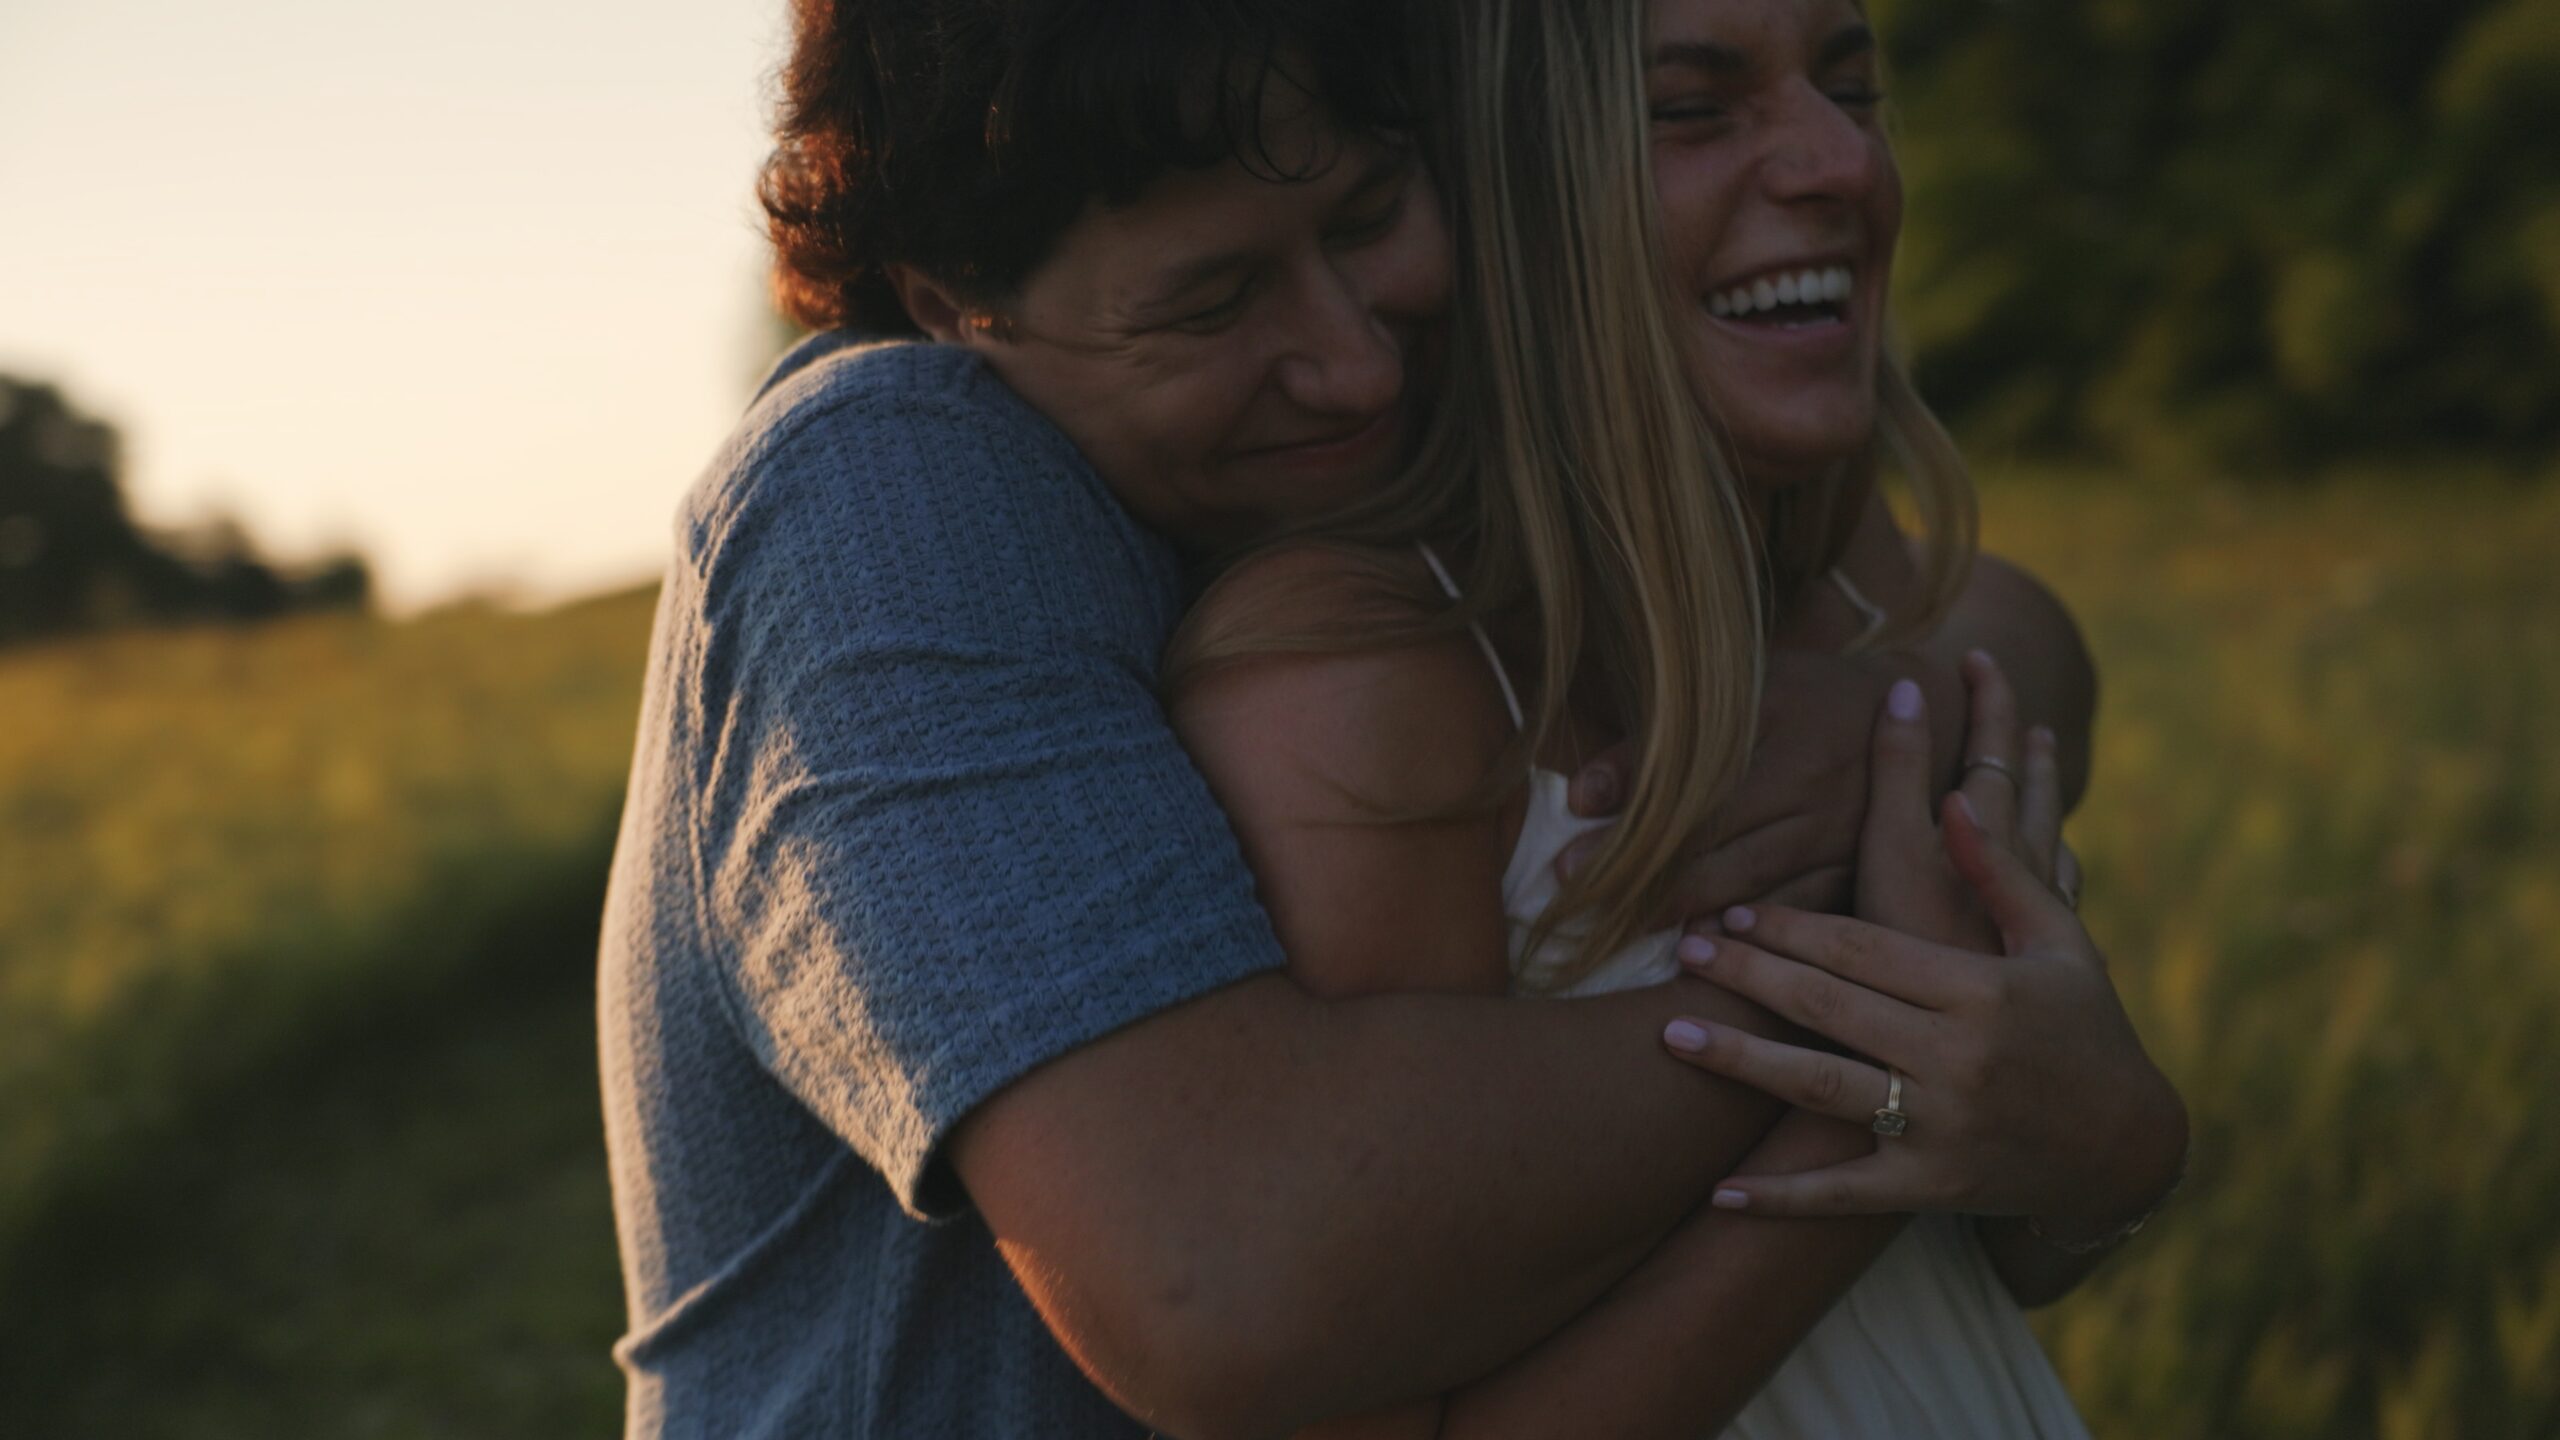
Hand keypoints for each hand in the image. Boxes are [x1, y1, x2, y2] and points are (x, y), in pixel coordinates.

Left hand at [1565, 650, 1931, 920]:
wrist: (1903, 711)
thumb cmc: (1801, 694)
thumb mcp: (1737, 690)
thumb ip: (1657, 741)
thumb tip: (1581, 797)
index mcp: (1778, 724)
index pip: (1691, 782)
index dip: (1629, 823)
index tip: (1567, 859)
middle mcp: (1811, 782)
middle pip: (1717, 841)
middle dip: (1644, 879)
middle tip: (1579, 902)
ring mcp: (1839, 832)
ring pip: (1752, 883)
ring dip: (1685, 911)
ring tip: (1622, 934)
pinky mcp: (1857, 868)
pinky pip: (1798, 912)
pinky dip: (1750, 935)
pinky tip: (1703, 956)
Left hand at [1657, 757, 2184, 1225]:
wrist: (2128, 1149)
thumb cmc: (2085, 1028)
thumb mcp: (2060, 942)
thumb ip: (2001, 871)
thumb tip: (1953, 797)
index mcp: (1983, 991)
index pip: (1864, 950)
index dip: (1791, 928)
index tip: (1732, 912)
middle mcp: (1959, 1059)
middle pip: (1830, 1007)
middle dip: (1751, 977)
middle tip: (1686, 951)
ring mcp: (1943, 1129)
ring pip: (1822, 1089)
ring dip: (1743, 1063)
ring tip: (1672, 1036)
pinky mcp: (1933, 1189)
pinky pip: (1844, 1196)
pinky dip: (1782, 1197)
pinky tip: (1720, 1191)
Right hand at [1857, 650, 2062, 950]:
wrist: (1936, 1061)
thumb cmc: (1902, 950)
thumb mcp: (1887, 848)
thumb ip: (1898, 770)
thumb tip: (1907, 689)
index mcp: (1988, 839)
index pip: (1994, 751)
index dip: (1989, 700)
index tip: (1981, 658)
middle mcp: (2019, 880)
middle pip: (2032, 800)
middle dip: (2027, 755)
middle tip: (2034, 723)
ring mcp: (2025, 932)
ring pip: (2052, 858)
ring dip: (2048, 816)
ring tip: (2052, 793)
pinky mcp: (2021, 978)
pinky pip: (2054, 915)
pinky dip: (2054, 888)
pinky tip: (2060, 903)